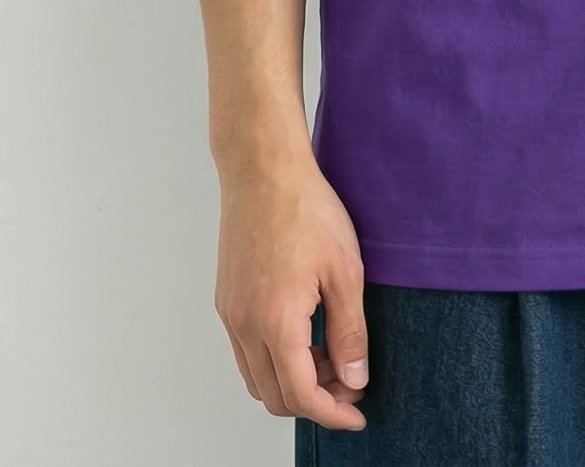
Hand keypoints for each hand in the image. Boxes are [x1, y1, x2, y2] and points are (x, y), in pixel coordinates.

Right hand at [213, 154, 369, 431]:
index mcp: (275, 323)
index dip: (333, 412)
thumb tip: (355, 379)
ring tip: (332, 356)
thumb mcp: (345, 271)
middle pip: (275, 396)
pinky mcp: (226, 300)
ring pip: (257, 378)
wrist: (263, 169)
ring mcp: (230, 314)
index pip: (302, 395)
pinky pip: (246, 352)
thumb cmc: (307, 210)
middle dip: (315, 400)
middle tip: (351, 382)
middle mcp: (244, 326)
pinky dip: (275, 360)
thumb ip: (350, 331)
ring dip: (293, 382)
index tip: (358, 414)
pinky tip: (306, 336)